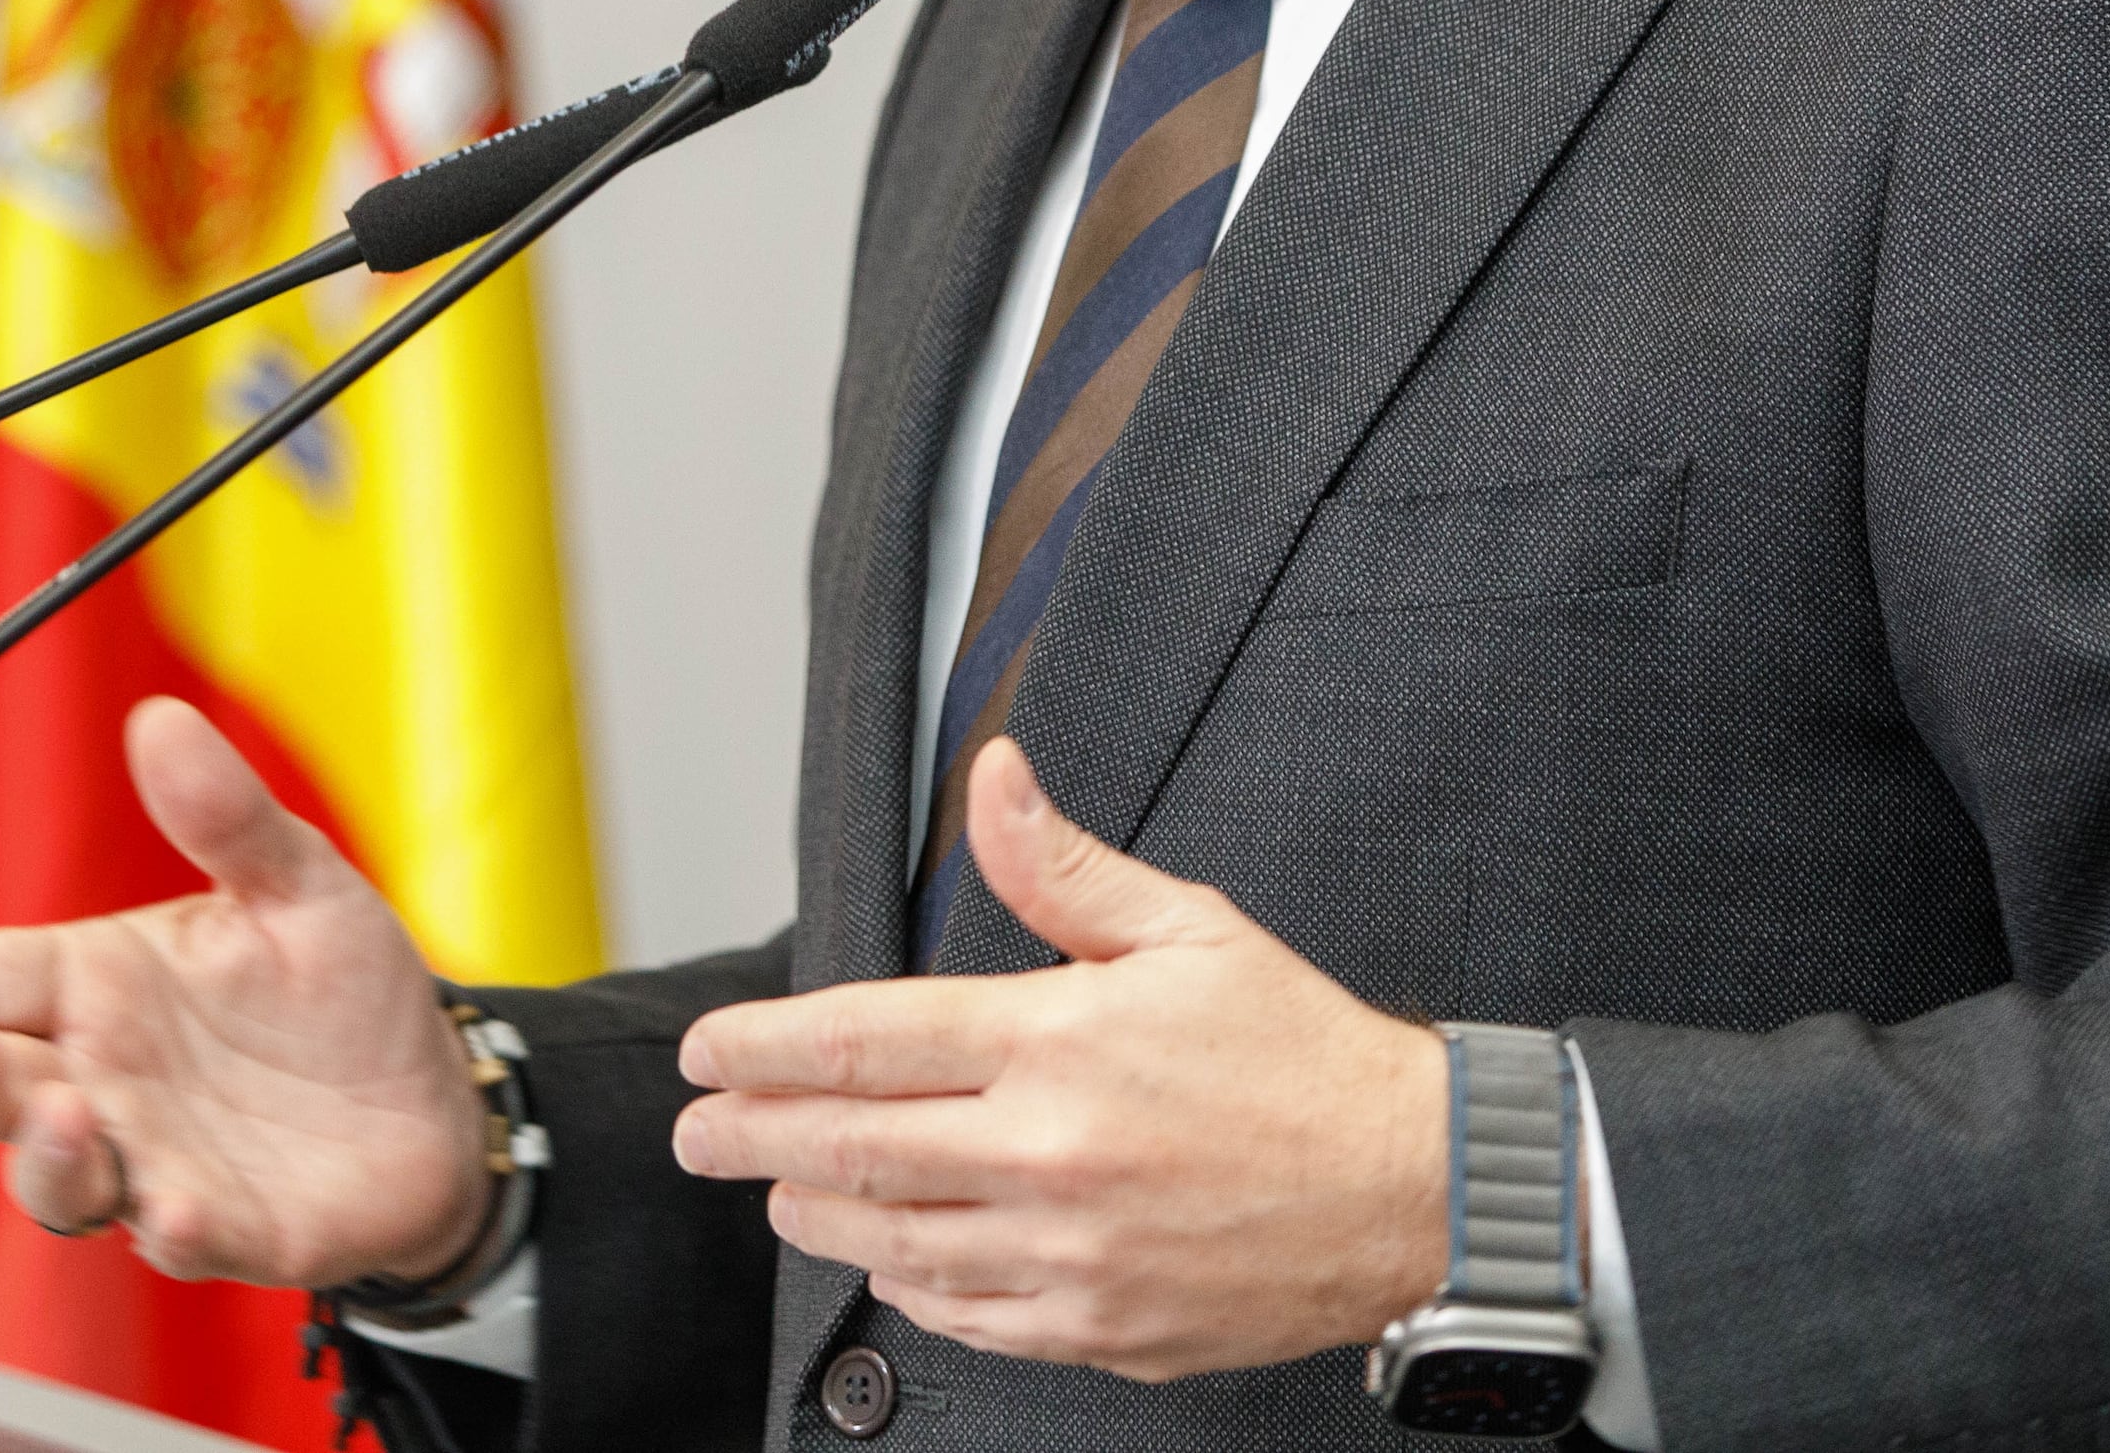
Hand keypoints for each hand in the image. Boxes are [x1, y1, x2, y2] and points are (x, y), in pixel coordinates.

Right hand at [0, 696, 491, 1291]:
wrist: (436, 1098)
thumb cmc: (342, 992)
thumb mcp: (296, 882)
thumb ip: (224, 815)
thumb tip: (163, 722)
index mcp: (105, 985)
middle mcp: (109, 1081)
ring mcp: (157, 1161)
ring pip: (63, 1180)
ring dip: (49, 1157)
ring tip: (64, 1117)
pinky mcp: (230, 1229)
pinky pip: (183, 1238)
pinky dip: (173, 1229)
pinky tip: (176, 1209)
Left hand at [669, 738, 1449, 1380]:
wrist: (1413, 1191)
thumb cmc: (1305, 1057)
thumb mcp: (1188, 929)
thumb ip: (1063, 867)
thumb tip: (995, 782)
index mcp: (1058, 1043)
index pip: (863, 1044)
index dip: (763, 1050)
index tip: (709, 1052)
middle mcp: (1049, 1154)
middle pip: (851, 1150)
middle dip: (750, 1138)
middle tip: (696, 1131)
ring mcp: (1070, 1254)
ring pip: (894, 1242)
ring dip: (816, 1215)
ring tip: (778, 1192)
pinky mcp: (1101, 1326)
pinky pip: (968, 1318)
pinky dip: (910, 1287)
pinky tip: (892, 1260)